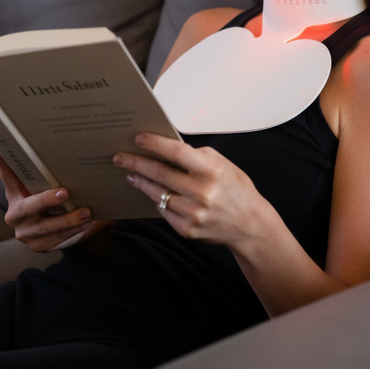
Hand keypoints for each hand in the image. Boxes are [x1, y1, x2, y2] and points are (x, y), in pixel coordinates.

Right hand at [0, 150, 102, 251]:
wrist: (56, 230)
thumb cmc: (49, 201)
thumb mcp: (42, 186)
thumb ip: (40, 172)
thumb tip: (49, 144)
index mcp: (14, 194)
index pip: (7, 177)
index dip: (3, 164)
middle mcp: (15, 214)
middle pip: (28, 207)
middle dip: (46, 200)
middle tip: (65, 192)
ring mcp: (25, 233)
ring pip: (46, 227)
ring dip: (68, 220)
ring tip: (86, 212)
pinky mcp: (38, 246)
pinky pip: (57, 239)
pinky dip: (73, 231)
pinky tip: (86, 223)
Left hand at [113, 134, 269, 248]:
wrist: (249, 224)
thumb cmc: (236, 189)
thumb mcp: (224, 165)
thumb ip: (198, 156)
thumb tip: (169, 148)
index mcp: (212, 171)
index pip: (177, 153)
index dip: (155, 144)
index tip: (138, 138)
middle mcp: (202, 193)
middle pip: (160, 174)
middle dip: (137, 163)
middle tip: (120, 156)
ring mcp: (193, 214)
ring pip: (157, 194)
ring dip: (140, 182)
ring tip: (130, 173)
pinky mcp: (187, 230)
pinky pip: (164, 211)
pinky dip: (157, 200)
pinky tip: (151, 192)